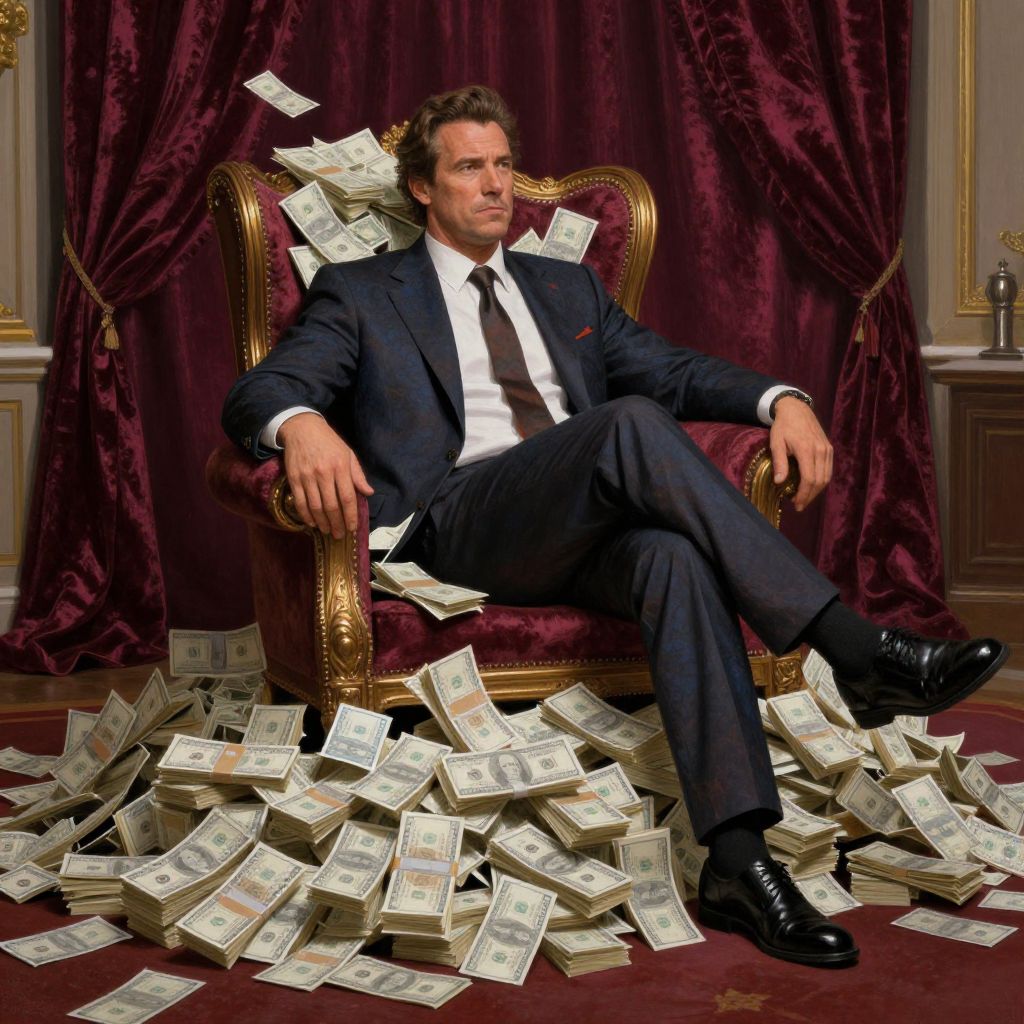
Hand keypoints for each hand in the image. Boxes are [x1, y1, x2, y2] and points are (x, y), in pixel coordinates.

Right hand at [277, 413, 373, 537]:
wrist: (302, 428)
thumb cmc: (329, 442)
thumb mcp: (348, 454)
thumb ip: (357, 475)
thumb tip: (368, 493)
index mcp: (340, 467)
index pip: (347, 497)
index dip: (350, 515)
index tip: (352, 528)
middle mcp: (324, 473)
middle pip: (331, 506)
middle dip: (336, 524)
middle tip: (339, 535)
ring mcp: (307, 476)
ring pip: (315, 506)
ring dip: (322, 522)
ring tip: (327, 531)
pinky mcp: (294, 478)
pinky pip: (300, 501)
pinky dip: (306, 515)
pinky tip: (312, 523)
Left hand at [769, 397, 831, 511]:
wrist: (796, 409)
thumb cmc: (783, 426)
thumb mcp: (776, 443)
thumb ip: (779, 462)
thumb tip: (779, 482)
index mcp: (807, 450)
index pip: (809, 479)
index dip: (804, 495)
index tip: (796, 504)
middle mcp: (820, 450)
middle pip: (820, 481)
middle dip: (810, 496)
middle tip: (799, 505)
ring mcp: (827, 449)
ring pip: (826, 477)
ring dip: (816, 490)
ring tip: (804, 497)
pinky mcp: (828, 448)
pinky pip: (828, 469)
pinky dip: (821, 480)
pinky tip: (811, 485)